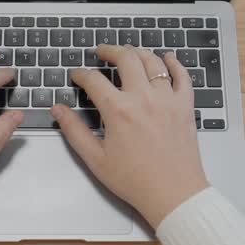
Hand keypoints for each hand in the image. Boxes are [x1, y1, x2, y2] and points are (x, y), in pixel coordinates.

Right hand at [52, 45, 208, 226]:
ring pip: (153, 62)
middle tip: (101, 51)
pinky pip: (183, 76)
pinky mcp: (185, 106)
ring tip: (128, 51)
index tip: (77, 75)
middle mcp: (144, 98)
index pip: (94, 80)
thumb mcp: (95, 159)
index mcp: (119, 110)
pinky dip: (175, 63)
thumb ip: (74, 131)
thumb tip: (58, 110)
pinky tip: (167, 58)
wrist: (172, 194)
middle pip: (126, 58)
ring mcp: (168, 99)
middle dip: (110, 50)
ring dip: (138, 52)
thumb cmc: (135, 180)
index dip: (81, 74)